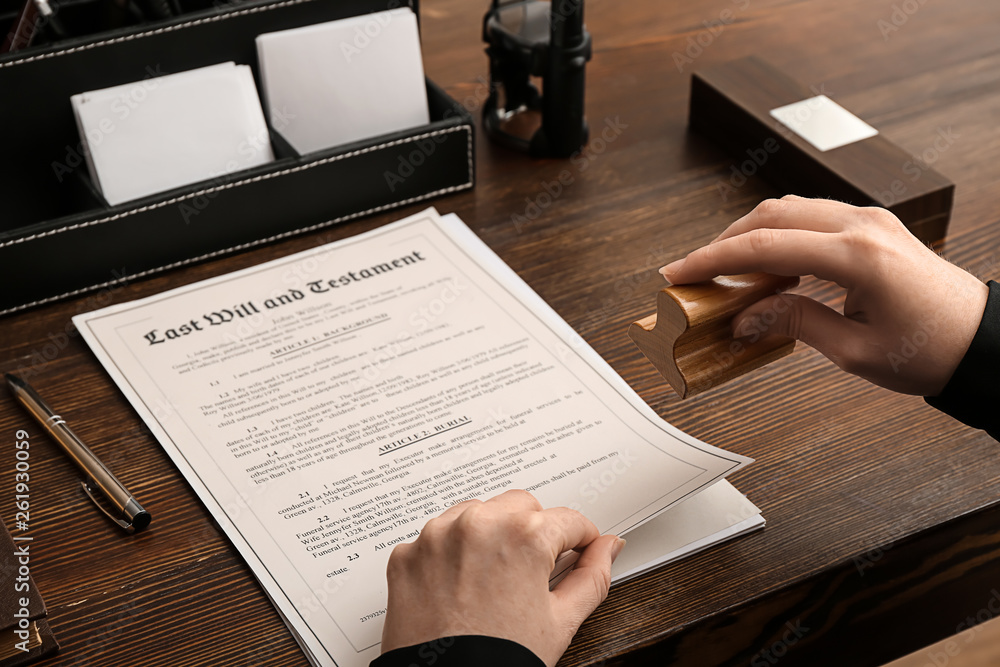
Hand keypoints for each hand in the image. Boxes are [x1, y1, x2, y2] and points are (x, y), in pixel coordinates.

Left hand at [380, 489, 623, 665]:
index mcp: (522, 536)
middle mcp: (477, 524)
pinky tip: (462, 585)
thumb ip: (593, 576)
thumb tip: (608, 548)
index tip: (578, 548)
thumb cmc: (498, 662)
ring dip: (491, 534)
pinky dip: (452, 553)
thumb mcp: (561, 621)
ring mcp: (437, 537)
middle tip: (534, 571)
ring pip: (477, 513)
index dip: (580, 539)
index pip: (568, 519)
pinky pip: (438, 537)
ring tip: (495, 579)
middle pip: (521, 506)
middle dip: (534, 531)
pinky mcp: (407, 554)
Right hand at [659, 196, 988, 395]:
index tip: (679, 273)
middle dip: (724, 241)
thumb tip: (746, 317)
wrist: (983, 341)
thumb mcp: (853, 351)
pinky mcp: (874, 226)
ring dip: (751, 234)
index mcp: (858, 257)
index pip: (764, 246)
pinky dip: (780, 234)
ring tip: (726, 270)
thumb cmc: (931, 351)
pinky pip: (813, 216)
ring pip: (790, 208)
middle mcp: (863, 226)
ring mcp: (870, 220)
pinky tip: (767, 264)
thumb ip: (793, 323)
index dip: (712, 259)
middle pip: (771, 214)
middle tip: (695, 272)